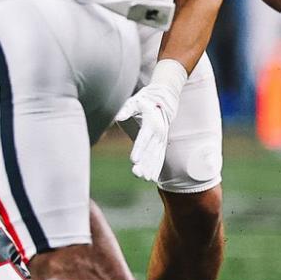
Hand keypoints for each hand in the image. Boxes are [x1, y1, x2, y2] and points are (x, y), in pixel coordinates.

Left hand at [115, 60, 185, 183]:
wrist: (163, 100)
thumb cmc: (144, 101)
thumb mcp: (134, 101)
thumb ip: (126, 109)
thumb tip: (117, 116)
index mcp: (151, 123)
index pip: (143, 139)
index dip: (139, 149)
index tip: (133, 160)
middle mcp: (158, 133)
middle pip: (150, 151)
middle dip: (144, 163)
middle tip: (137, 174)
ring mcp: (162, 139)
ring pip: (156, 156)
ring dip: (151, 168)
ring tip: (144, 179)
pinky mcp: (161, 144)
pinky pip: (160, 158)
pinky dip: (156, 168)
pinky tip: (151, 178)